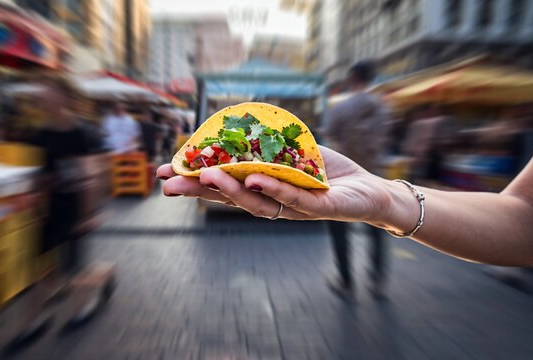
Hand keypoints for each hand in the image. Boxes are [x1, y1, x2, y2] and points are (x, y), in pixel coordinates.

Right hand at [156, 146, 391, 221]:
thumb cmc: (326, 171)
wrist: (368, 189)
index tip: (165, 172)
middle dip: (200, 191)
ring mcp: (294, 208)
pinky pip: (293, 199)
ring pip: (257, 203)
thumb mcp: (291, 151)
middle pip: (231, 198)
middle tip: (169, 184)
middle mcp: (272, 203)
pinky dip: (273, 190)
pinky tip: (255, 180)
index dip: (195, 179)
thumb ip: (265, 144)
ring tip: (209, 176)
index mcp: (262, 189)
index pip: (224, 185)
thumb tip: (236, 123)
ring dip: (232, 190)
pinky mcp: (319, 208)